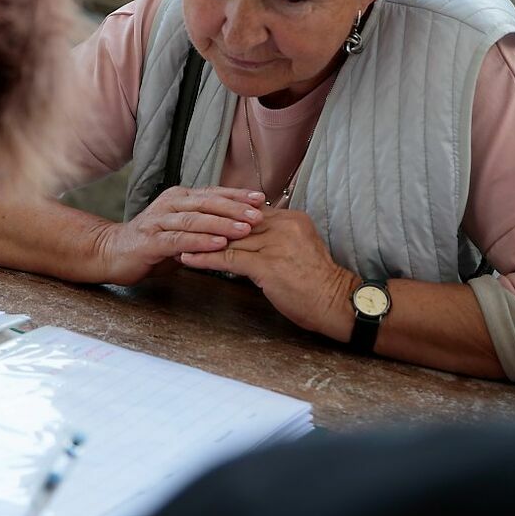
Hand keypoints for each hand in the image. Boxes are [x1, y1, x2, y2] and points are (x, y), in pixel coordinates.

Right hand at [95, 186, 265, 284]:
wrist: (110, 252)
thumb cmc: (151, 244)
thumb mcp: (182, 232)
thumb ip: (205, 228)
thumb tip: (240, 228)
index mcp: (180, 199)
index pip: (213, 193)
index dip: (238, 195)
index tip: (262, 199)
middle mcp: (170, 204)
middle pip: (208, 202)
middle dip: (236, 208)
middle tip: (260, 214)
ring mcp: (159, 221)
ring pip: (196, 219)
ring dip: (222, 224)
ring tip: (245, 229)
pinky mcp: (150, 241)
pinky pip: (179, 239)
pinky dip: (201, 241)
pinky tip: (218, 244)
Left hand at [177, 207, 356, 338]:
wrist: (338, 303)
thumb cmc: (318, 283)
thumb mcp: (299, 250)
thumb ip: (277, 239)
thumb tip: (249, 238)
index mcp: (292, 218)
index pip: (248, 211)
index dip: (222, 216)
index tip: (199, 217)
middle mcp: (283, 225)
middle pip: (235, 221)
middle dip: (206, 225)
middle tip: (180, 227)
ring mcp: (276, 244)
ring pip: (229, 238)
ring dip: (199, 241)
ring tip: (176, 242)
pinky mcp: (267, 265)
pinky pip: (229, 258)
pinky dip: (205, 258)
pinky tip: (187, 259)